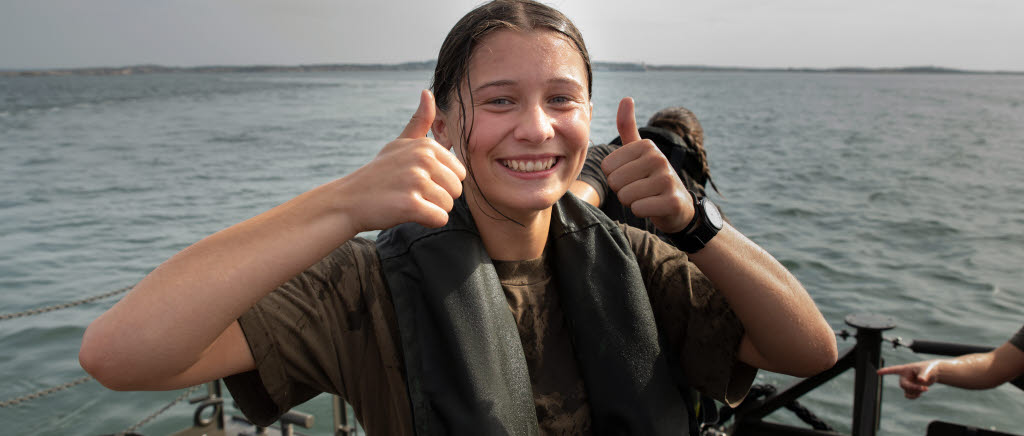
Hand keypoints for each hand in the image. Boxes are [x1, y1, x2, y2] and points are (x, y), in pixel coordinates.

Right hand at [338, 90, 465, 231]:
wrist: (349, 200)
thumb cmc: (379, 174)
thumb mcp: (399, 144)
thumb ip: (419, 121)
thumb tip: (428, 92)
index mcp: (426, 145)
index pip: (460, 173)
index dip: (441, 182)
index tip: (416, 180)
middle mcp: (423, 159)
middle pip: (457, 190)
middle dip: (438, 198)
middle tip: (411, 193)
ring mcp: (416, 181)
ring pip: (448, 206)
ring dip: (430, 210)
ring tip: (406, 201)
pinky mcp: (410, 205)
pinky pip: (439, 219)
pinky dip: (426, 222)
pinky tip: (406, 213)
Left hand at [601, 97, 693, 233]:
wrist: (678, 206)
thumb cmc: (651, 177)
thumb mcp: (639, 151)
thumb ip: (628, 127)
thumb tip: (626, 98)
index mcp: (646, 145)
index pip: (607, 167)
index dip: (615, 177)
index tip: (632, 176)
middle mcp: (658, 158)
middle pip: (615, 182)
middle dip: (622, 191)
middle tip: (639, 189)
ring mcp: (667, 179)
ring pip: (625, 196)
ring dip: (632, 202)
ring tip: (647, 197)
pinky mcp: (672, 201)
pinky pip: (638, 208)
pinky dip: (641, 212)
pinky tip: (653, 207)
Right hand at [877, 360, 941, 398]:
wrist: (934, 373)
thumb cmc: (929, 368)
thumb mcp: (926, 370)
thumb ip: (923, 375)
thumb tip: (921, 380)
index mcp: (905, 369)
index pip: (893, 370)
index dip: (885, 371)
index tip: (878, 372)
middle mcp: (904, 377)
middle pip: (903, 385)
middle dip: (913, 388)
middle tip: (924, 388)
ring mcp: (908, 383)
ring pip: (907, 391)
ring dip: (916, 392)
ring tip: (925, 389)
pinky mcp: (911, 389)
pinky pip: (909, 395)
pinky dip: (914, 396)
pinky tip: (920, 394)